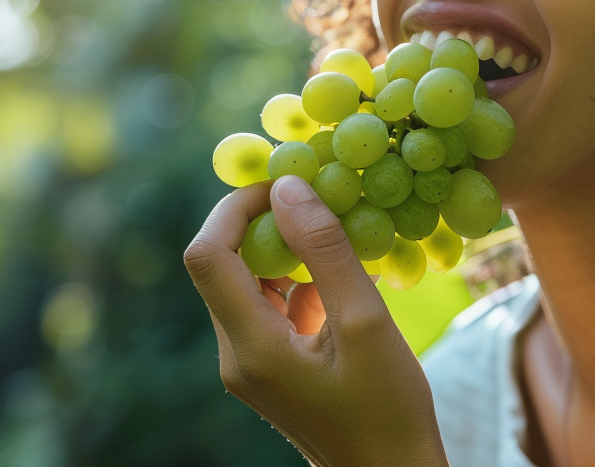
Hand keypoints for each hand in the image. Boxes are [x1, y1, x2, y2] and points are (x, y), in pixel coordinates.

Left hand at [184, 175, 449, 466]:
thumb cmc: (388, 409)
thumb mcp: (366, 322)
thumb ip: (325, 251)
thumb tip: (290, 187)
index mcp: (250, 348)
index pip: (207, 255)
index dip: (235, 207)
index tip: (287, 185)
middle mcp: (235, 356)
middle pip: (223, 265)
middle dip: (266, 223)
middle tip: (320, 201)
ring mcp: (249, 364)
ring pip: (247, 282)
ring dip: (286, 251)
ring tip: (340, 239)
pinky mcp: (268, 367)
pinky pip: (269, 306)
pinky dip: (300, 282)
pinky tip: (343, 287)